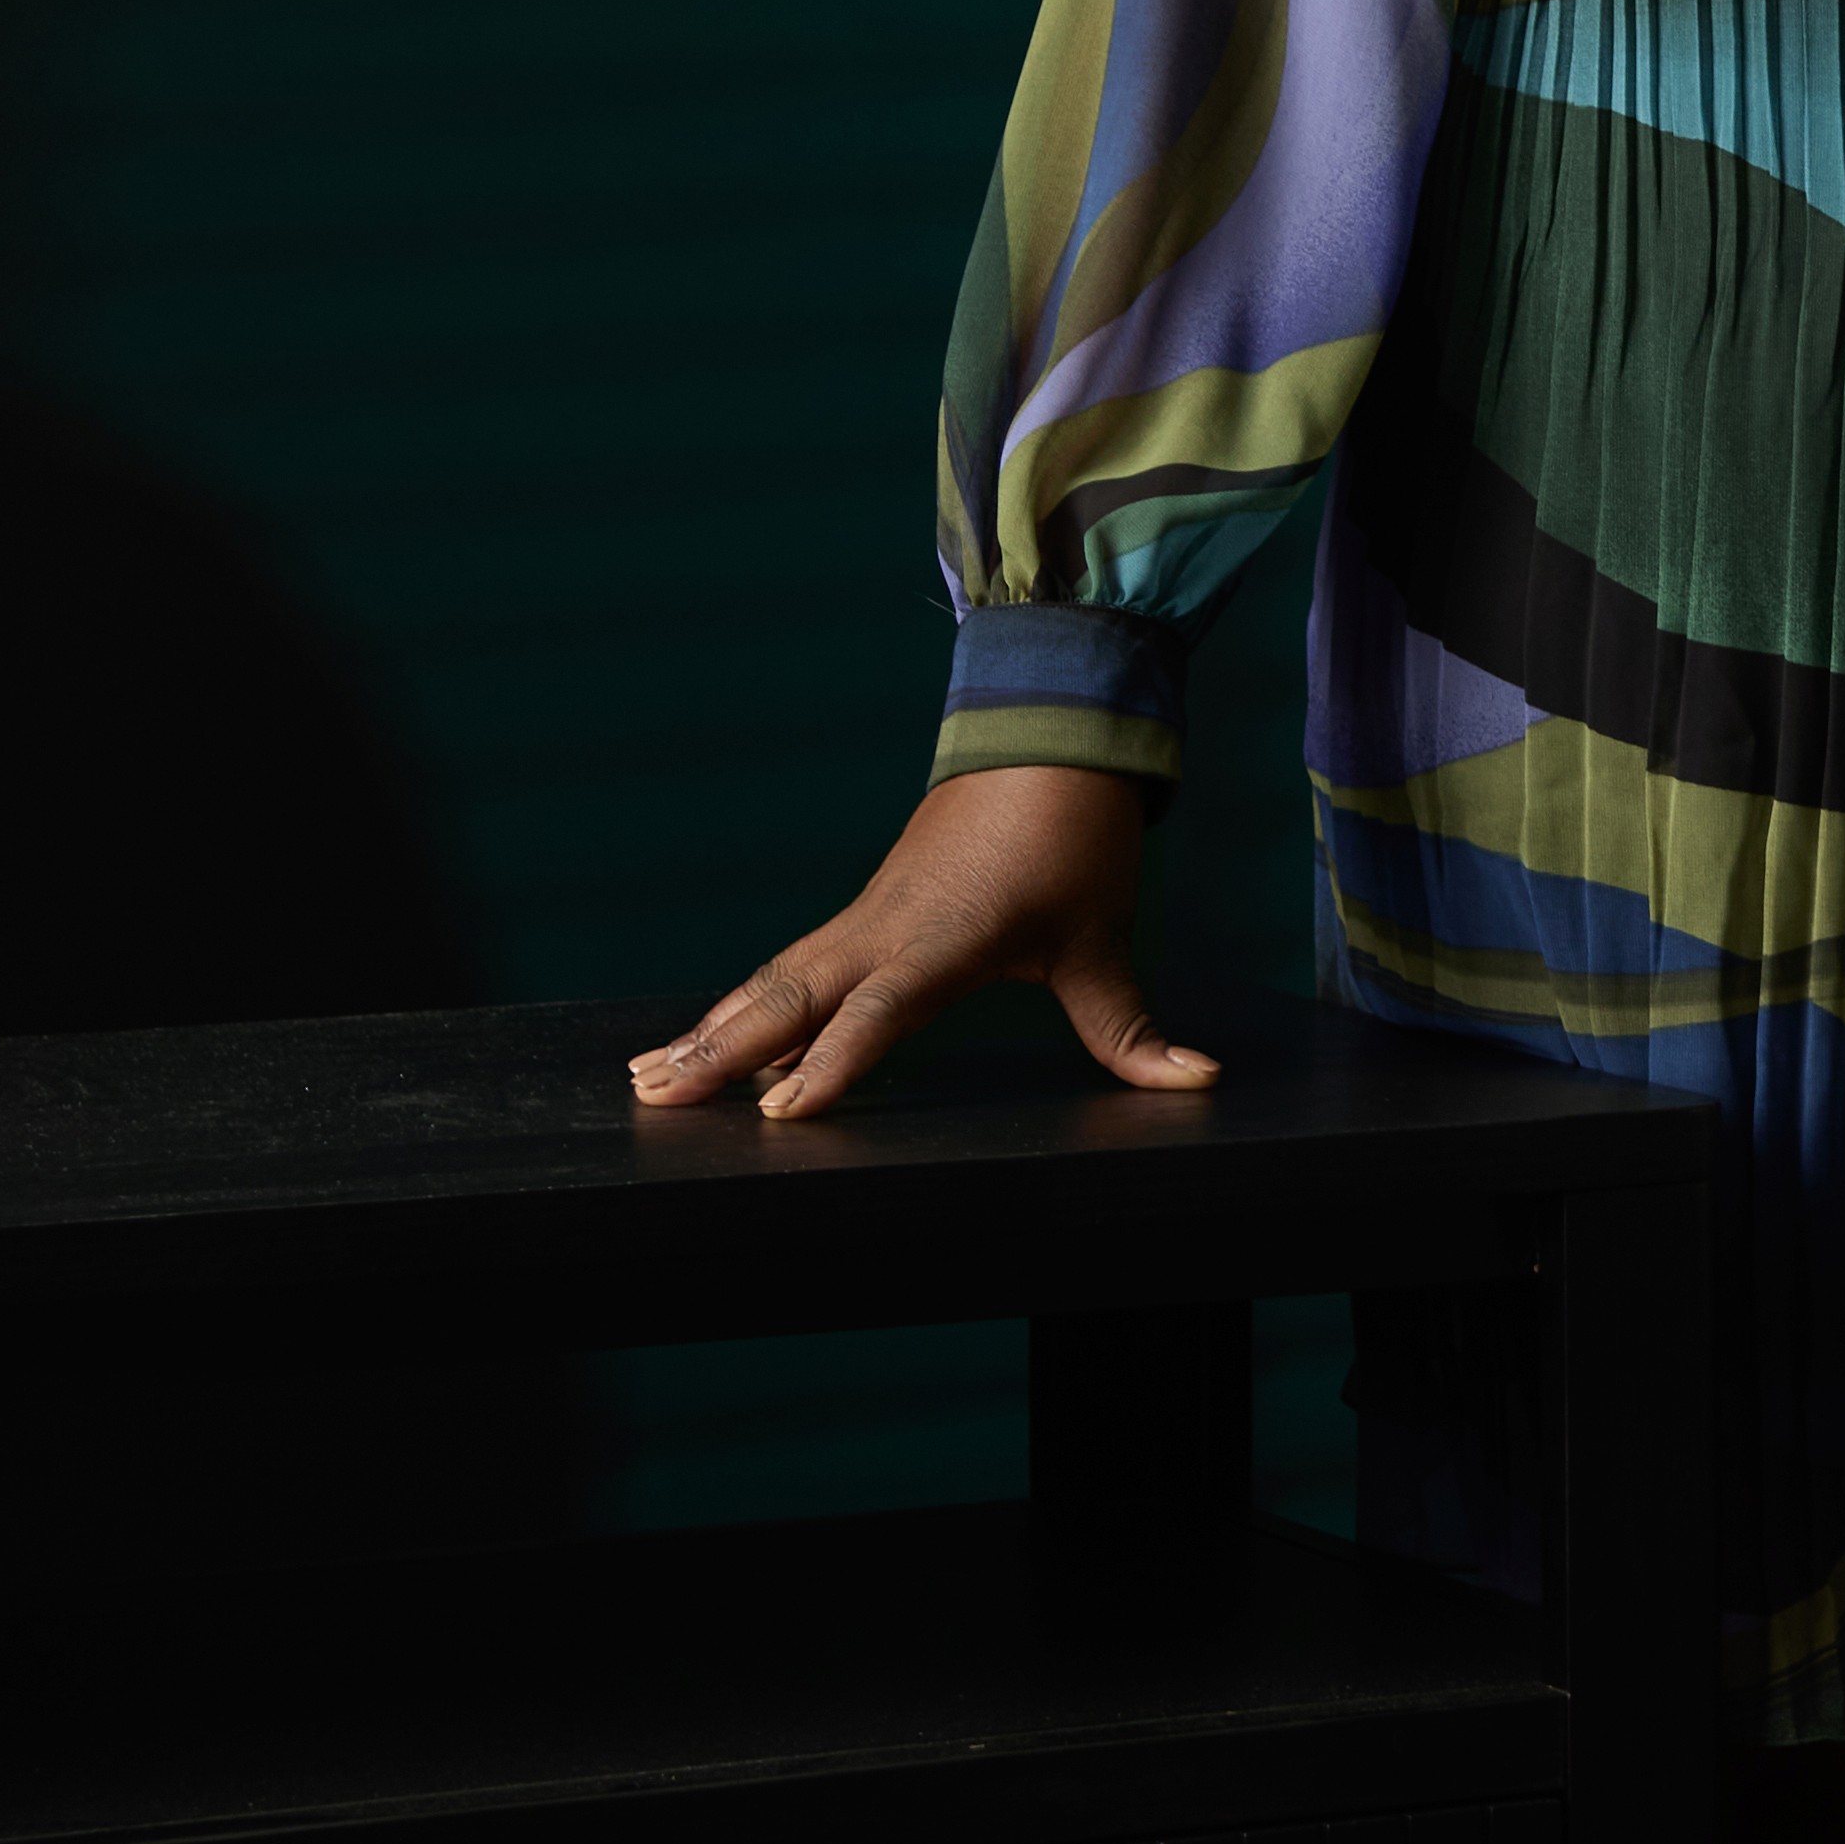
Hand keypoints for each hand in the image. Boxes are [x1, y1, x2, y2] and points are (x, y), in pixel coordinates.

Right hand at [625, 762, 1217, 1125]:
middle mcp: (890, 929)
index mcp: (945, 937)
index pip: (879, 1012)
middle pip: (792, 997)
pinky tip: (705, 1039)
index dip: (834, 1063)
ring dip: (713, 1029)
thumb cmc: (1074, 834)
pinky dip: (744, 1005)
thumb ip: (1131, 1026)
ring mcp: (869, 918)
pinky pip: (792, 966)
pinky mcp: (867, 912)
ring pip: (776, 981)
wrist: (1050, 733)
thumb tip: (1196, 1079)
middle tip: (656, 1096)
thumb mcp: (1105, 936)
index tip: (781, 1110)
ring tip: (648, 1079)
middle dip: (723, 1050)